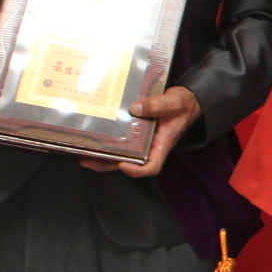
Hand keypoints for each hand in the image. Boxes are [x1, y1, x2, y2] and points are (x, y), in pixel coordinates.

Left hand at [84, 85, 200, 177]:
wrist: (186, 100)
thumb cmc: (183, 104)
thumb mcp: (173, 102)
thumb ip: (157, 105)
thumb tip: (135, 108)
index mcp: (162, 144)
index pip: (151, 166)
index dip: (136, 170)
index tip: (122, 164)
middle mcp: (151, 146)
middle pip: (130, 164)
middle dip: (108, 165)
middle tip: (89, 160)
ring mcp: (143, 141)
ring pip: (122, 155)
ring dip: (104, 158)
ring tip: (84, 155)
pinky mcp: (137, 133)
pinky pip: (122, 143)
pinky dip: (108, 145)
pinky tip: (95, 141)